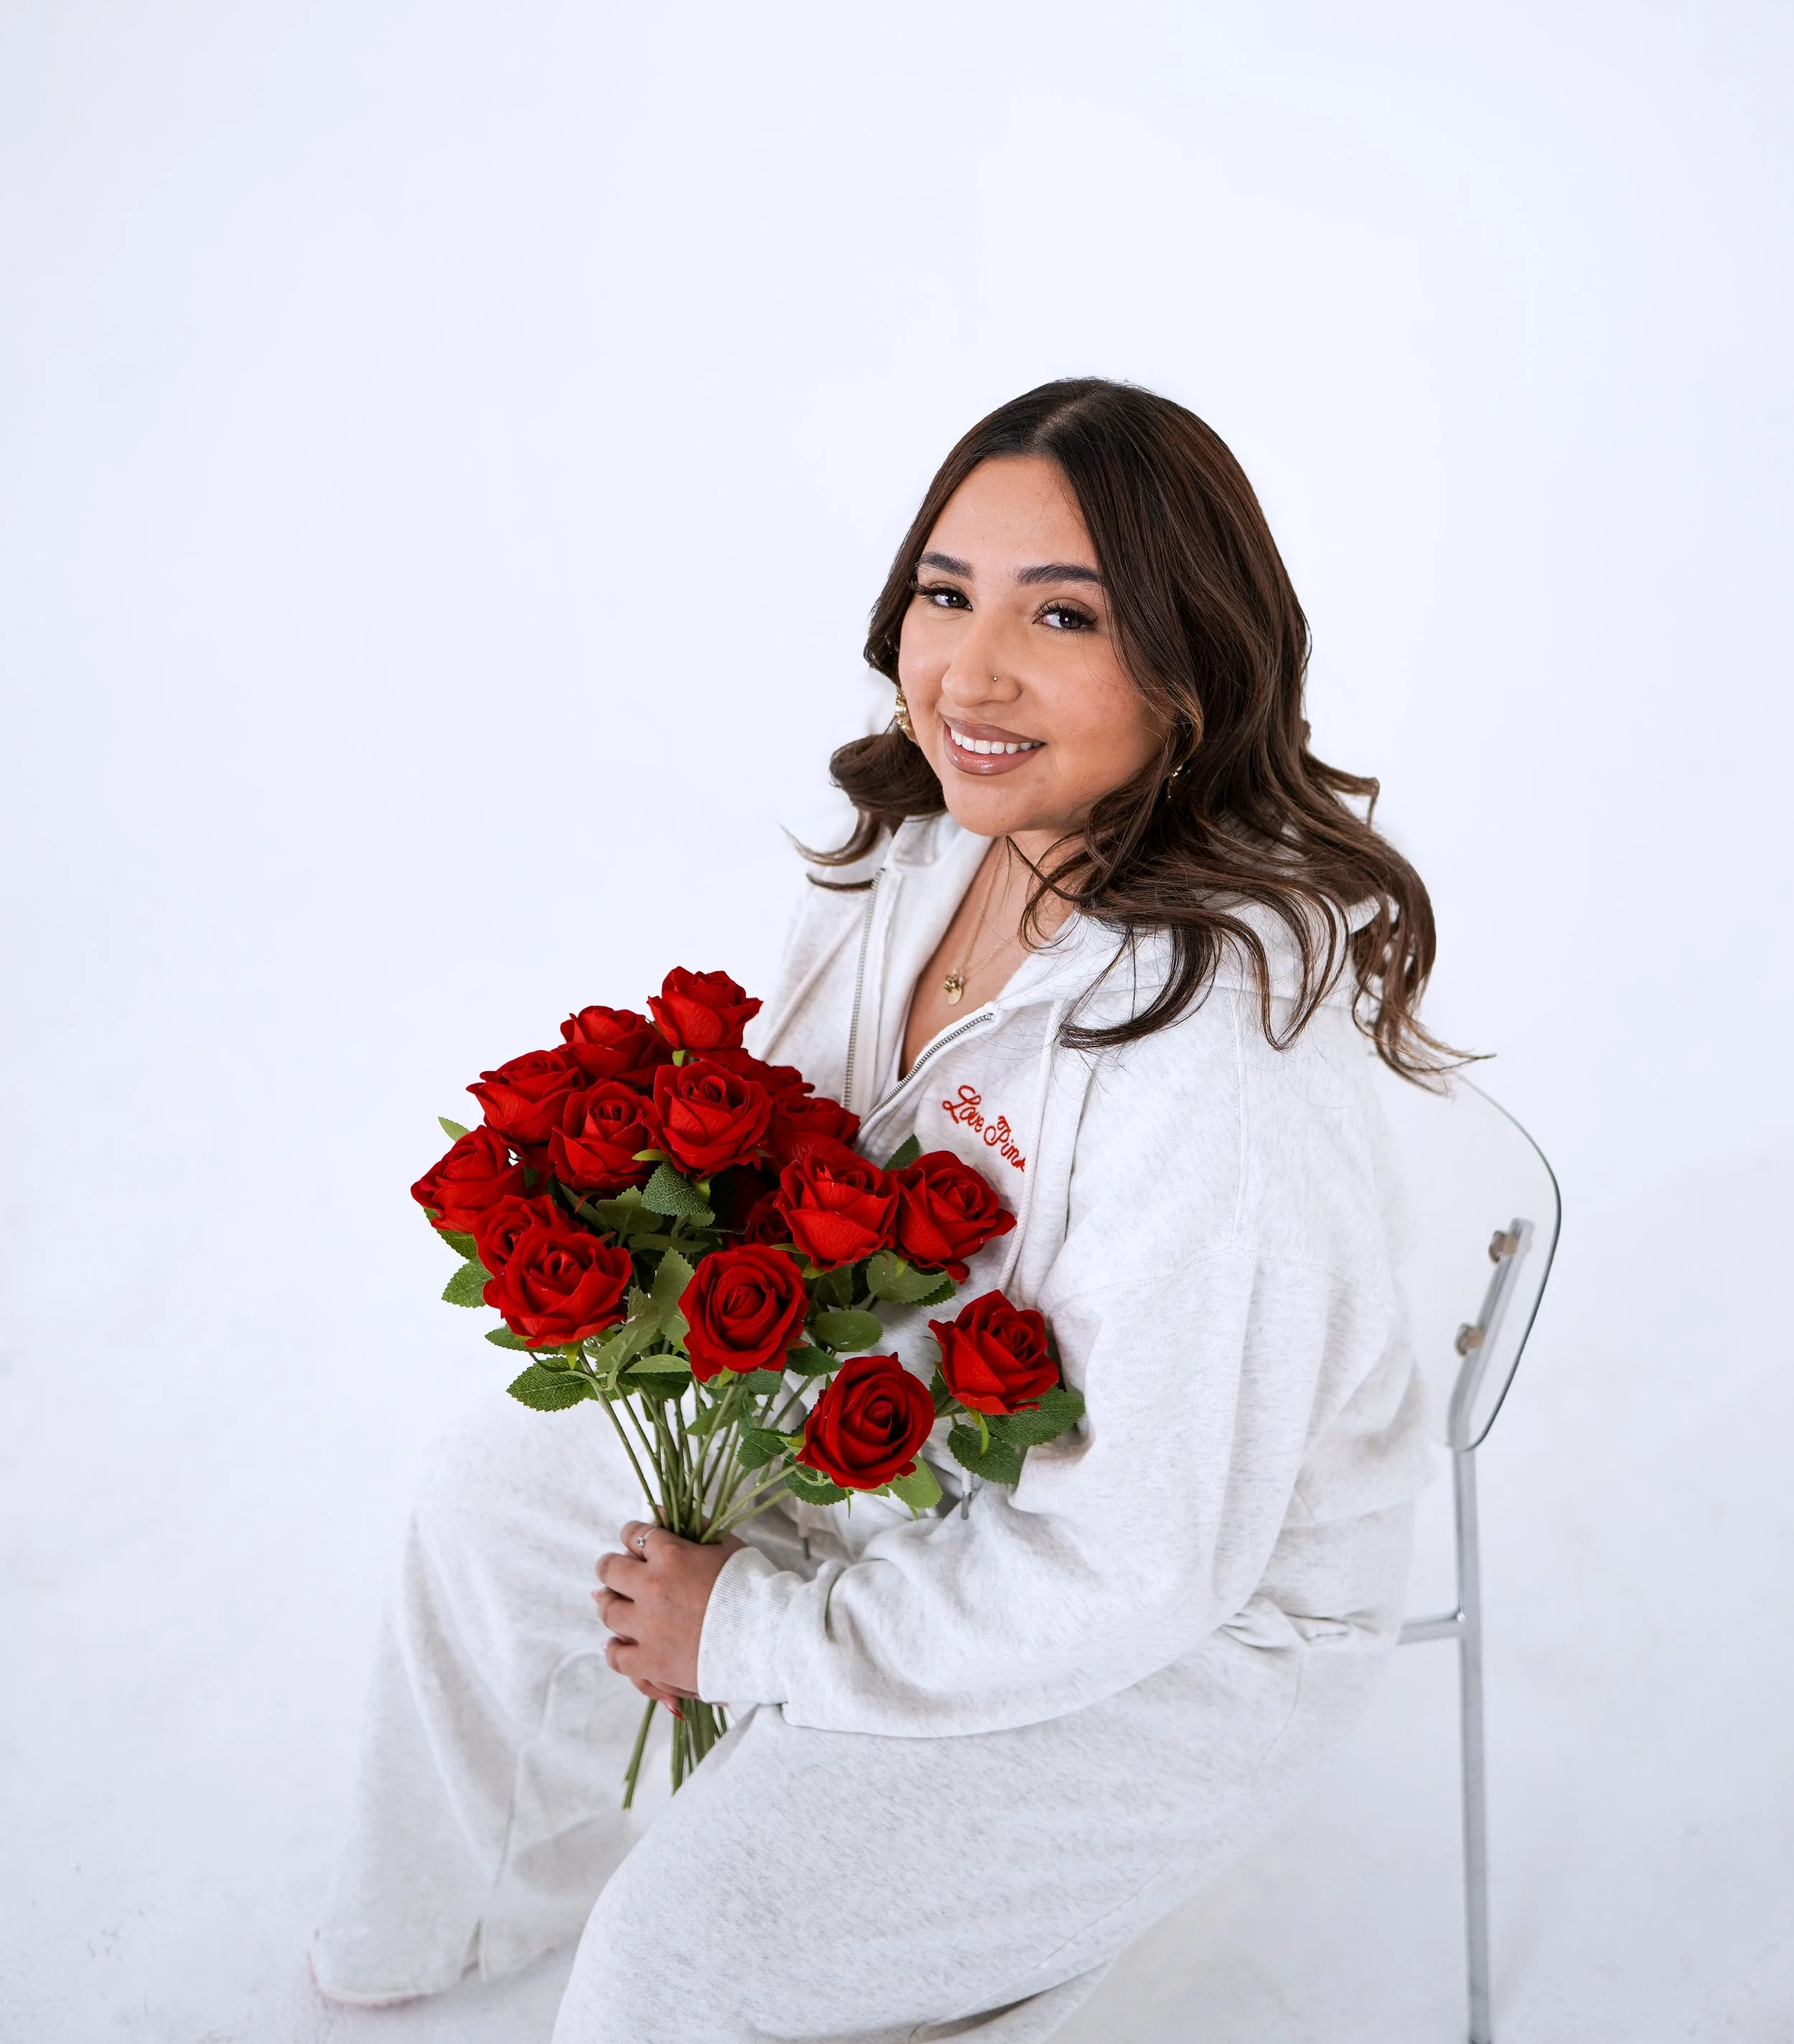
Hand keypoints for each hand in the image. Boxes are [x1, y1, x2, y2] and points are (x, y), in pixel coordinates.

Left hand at [594, 1523, 742, 1709]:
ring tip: (615, 1603)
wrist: (769, 1638)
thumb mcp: (726, 1546)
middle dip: (612, 1567)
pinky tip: (620, 1642)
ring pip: (608, 1610)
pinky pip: (616, 1656)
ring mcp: (647, 1627)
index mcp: (671, 1556)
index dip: (634, 1534)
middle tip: (618, 1571)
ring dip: (610, 1603)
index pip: (635, 1534)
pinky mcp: (650, 1662)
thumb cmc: (754, 1587)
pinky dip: (615, 1648)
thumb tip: (659, 1509)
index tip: (636, 1539)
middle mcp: (651, 1588)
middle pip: (609, 1570)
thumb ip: (693, 1527)